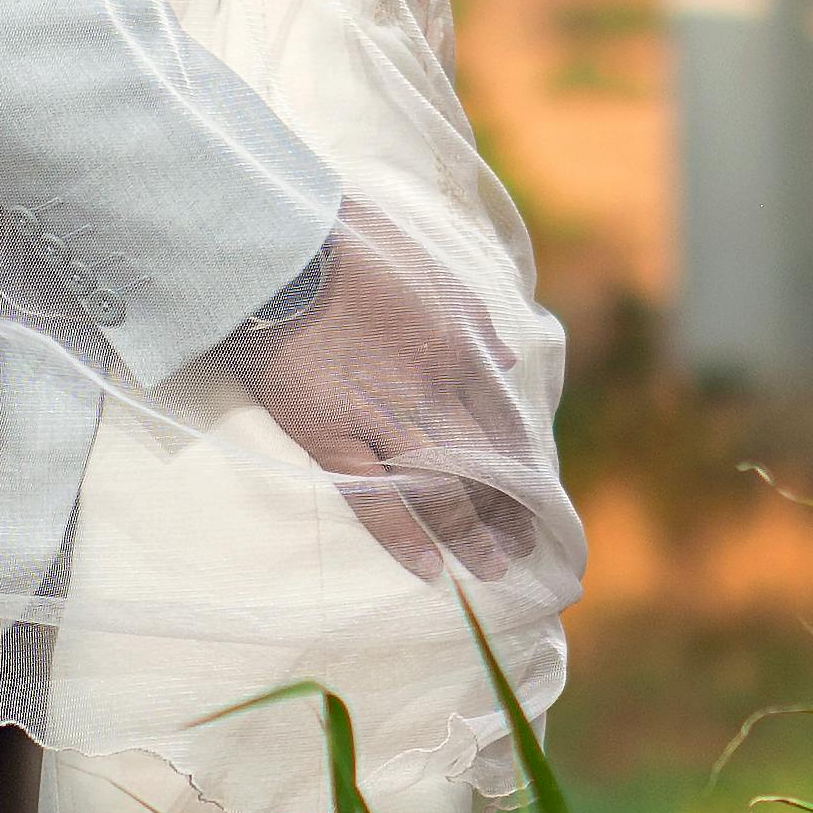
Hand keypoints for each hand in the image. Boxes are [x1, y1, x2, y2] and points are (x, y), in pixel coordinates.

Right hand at [221, 195, 542, 590]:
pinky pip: (374, 497)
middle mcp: (434, 387)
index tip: (536, 496)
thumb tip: (507, 359)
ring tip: (490, 567)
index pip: (507, 423)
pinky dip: (403, 536)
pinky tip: (426, 568)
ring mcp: (383, 414)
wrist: (276, 247)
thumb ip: (475, 317)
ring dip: (472, 534)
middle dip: (510, 511)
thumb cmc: (350, 245)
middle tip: (522, 546)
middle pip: (486, 464)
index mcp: (461, 345)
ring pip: (443, 489)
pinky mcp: (330, 432)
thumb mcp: (433, 267)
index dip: (524, 466)